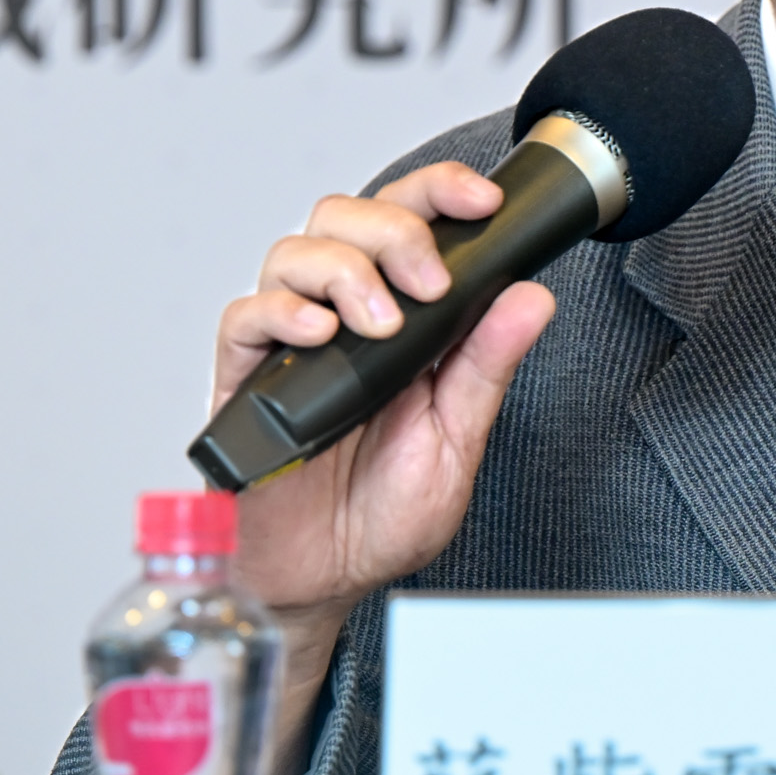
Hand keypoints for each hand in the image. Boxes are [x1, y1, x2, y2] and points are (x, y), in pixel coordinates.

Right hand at [215, 162, 556, 774]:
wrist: (324, 582)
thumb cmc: (384, 514)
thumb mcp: (456, 439)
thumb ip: (486, 366)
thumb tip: (531, 296)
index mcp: (402, 319)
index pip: (413, 220)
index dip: (442, 192)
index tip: (482, 201)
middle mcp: (343, 317)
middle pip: (347, 216)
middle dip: (394, 228)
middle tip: (427, 281)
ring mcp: (291, 345)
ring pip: (295, 252)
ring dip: (344, 271)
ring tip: (376, 323)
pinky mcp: (245, 380)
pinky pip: (246, 317)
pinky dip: (282, 314)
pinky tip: (319, 336)